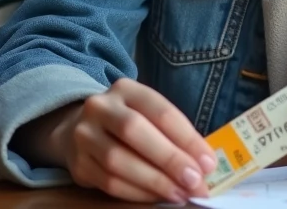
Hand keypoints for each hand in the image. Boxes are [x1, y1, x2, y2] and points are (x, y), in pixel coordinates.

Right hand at [48, 79, 216, 203]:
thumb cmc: (127, 123)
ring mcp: (84, 135)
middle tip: (195, 181)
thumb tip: (204, 164)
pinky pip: (109, 183)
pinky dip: (138, 193)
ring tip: (180, 194)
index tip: (208, 163)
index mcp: (125, 89)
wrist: (77, 129)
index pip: (160, 111)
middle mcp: (100, 107)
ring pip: (118, 160)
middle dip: (169, 159)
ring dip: (154, 182)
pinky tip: (157, 197)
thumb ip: (173, 134)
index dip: (186, 138)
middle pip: (134, 130)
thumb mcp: (147, 115)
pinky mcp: (78, 164)